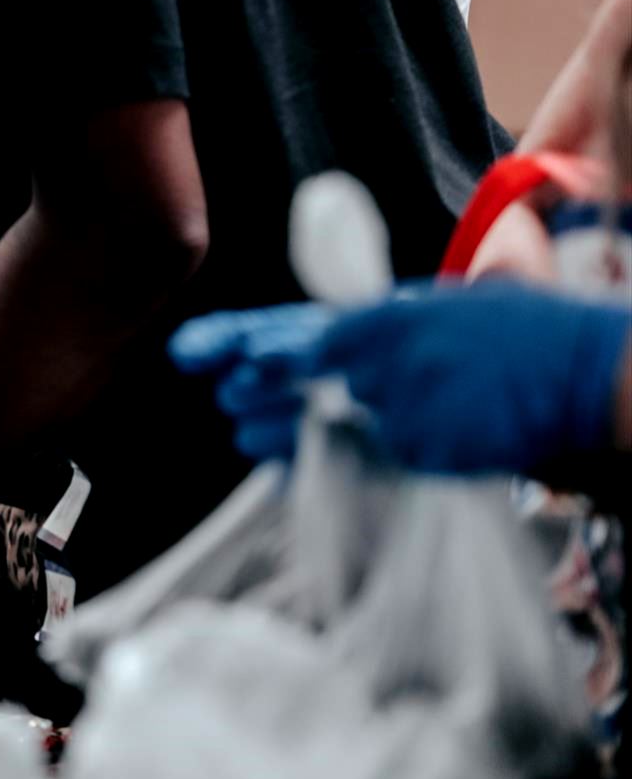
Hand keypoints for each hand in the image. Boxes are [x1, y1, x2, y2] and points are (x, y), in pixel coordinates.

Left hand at [172, 285, 631, 472]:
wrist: (586, 374)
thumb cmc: (518, 339)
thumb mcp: (445, 311)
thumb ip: (381, 328)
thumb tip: (320, 345)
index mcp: (392, 314)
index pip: (297, 329)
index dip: (238, 341)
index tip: (191, 353)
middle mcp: (390, 356)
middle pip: (296, 379)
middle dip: (254, 395)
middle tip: (229, 403)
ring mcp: (407, 405)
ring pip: (325, 426)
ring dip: (280, 436)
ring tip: (248, 437)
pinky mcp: (426, 448)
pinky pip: (373, 460)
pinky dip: (350, 463)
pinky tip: (312, 467)